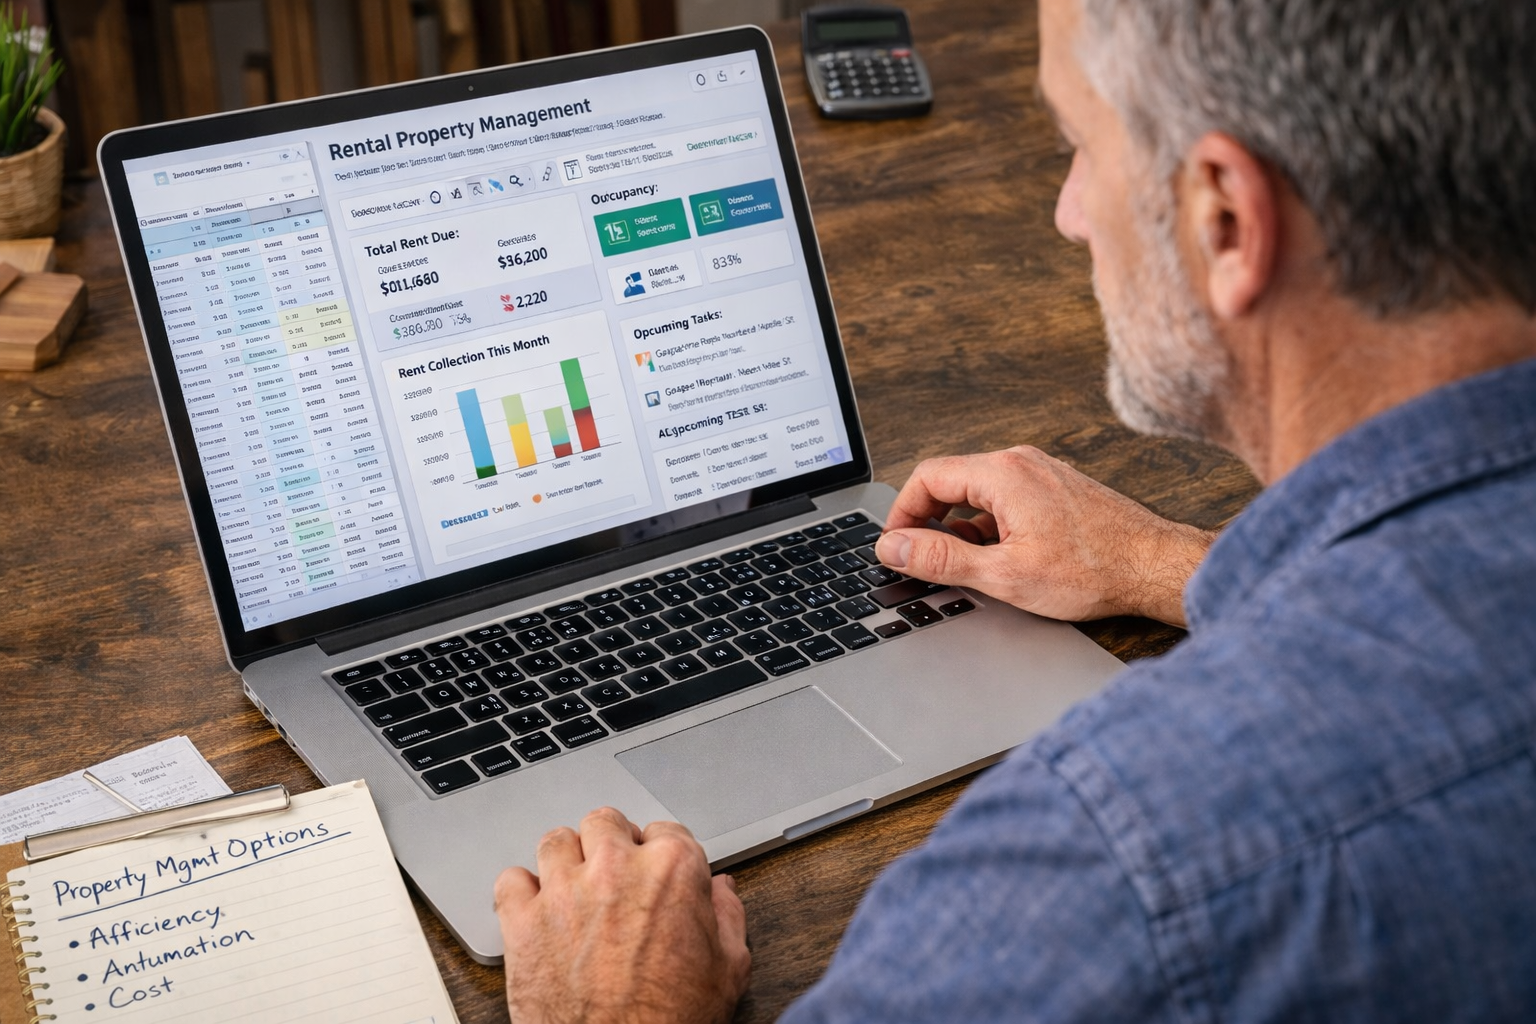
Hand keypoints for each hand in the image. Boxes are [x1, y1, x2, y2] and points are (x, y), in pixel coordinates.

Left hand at [494, 807, 750, 1023]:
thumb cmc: (671, 1021)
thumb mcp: (728, 970)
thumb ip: (727, 917)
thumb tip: (721, 891)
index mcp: (671, 870)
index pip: (665, 830)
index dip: (662, 853)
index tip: (656, 872)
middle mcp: (615, 869)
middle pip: (605, 822)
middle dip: (611, 844)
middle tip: (615, 875)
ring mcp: (564, 892)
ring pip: (556, 840)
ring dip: (566, 860)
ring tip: (574, 888)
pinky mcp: (522, 922)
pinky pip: (511, 880)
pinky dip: (521, 892)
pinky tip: (537, 911)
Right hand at [875, 446, 1213, 625]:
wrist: (1157, 568)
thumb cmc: (1095, 570)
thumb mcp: (1005, 574)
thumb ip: (942, 559)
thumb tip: (895, 548)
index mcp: (1004, 473)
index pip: (927, 477)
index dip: (902, 513)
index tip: (897, 545)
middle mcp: (1022, 462)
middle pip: (950, 480)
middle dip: (928, 521)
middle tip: (919, 559)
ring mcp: (1041, 473)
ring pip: (978, 492)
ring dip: (959, 526)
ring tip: (961, 566)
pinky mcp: (1056, 489)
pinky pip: (1004, 498)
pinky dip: (987, 525)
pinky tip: (997, 558)